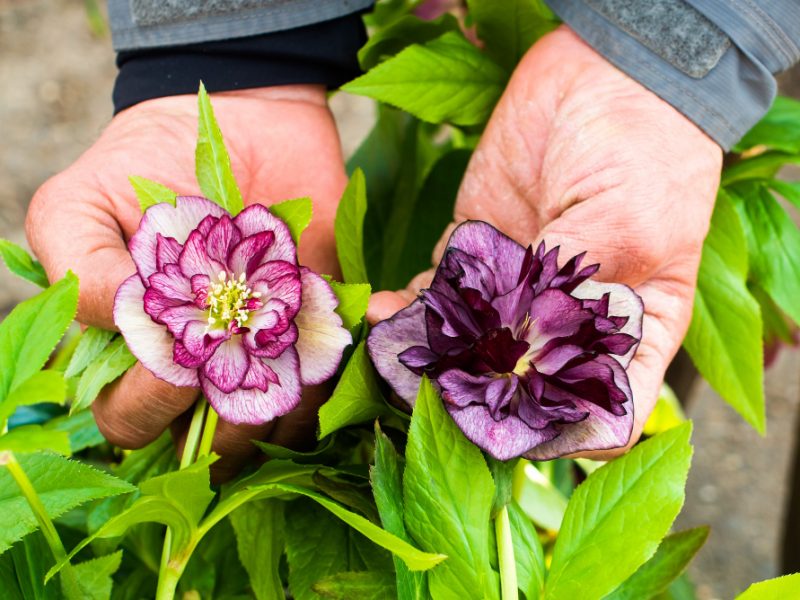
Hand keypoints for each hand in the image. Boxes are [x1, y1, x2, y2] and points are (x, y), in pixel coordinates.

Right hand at [27, 85, 346, 477]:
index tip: (182, 357)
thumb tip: (125, 329)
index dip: (150, 405)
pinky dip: (325, 381)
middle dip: (219, 422)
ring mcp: (258, 356)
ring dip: (278, 405)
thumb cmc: (150, 159)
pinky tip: (319, 343)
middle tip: (237, 355)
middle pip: (201, 446)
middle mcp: (194, 366)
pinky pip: (323, 392)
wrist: (246, 118)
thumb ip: (80, 271)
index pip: (128, 419)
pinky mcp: (313, 338)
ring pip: (267, 430)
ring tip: (282, 347)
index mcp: (128, 350)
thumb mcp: (82, 203)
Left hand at [368, 27, 721, 457]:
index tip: (507, 433)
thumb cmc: (641, 151)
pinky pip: (439, 295)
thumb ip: (567, 300)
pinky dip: (409, 308)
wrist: (601, 72)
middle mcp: (571, 322)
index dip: (560, 436)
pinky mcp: (478, 252)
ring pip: (472, 345)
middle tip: (427, 405)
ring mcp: (520, 289)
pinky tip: (380, 313)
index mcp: (630, 332)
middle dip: (477, 401)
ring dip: (432, 359)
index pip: (601, 413)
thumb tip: (514, 360)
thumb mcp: (623, 232)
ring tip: (391, 366)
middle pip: (524, 387)